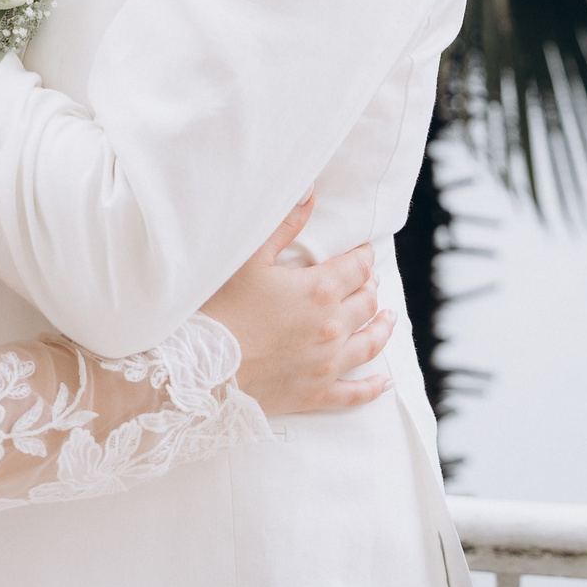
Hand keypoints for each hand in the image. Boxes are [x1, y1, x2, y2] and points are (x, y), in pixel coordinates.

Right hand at [200, 195, 394, 415]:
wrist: (198, 367)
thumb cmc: (220, 308)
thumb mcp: (248, 258)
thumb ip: (284, 225)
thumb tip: (309, 193)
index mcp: (319, 291)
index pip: (356, 268)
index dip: (363, 256)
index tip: (364, 251)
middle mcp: (332, 327)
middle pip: (365, 303)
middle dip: (370, 288)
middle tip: (369, 281)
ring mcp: (327, 364)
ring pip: (369, 343)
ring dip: (382, 328)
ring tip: (388, 318)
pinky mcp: (316, 393)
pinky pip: (355, 392)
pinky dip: (373, 387)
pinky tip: (385, 381)